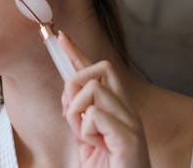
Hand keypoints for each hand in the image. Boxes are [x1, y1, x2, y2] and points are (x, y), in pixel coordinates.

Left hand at [59, 31, 150, 167]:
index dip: (78, 52)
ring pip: (94, 89)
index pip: (98, 71)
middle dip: (76, 81)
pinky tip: (95, 145)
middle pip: (100, 69)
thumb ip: (79, 114)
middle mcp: (127, 110)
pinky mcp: (129, 138)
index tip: (61, 37)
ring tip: (85, 135)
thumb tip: (68, 93)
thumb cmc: (106, 167)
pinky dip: (85, 130)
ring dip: (76, 112)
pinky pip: (96, 115)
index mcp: (116, 108)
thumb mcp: (85, 136)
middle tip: (71, 110)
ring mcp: (130, 122)